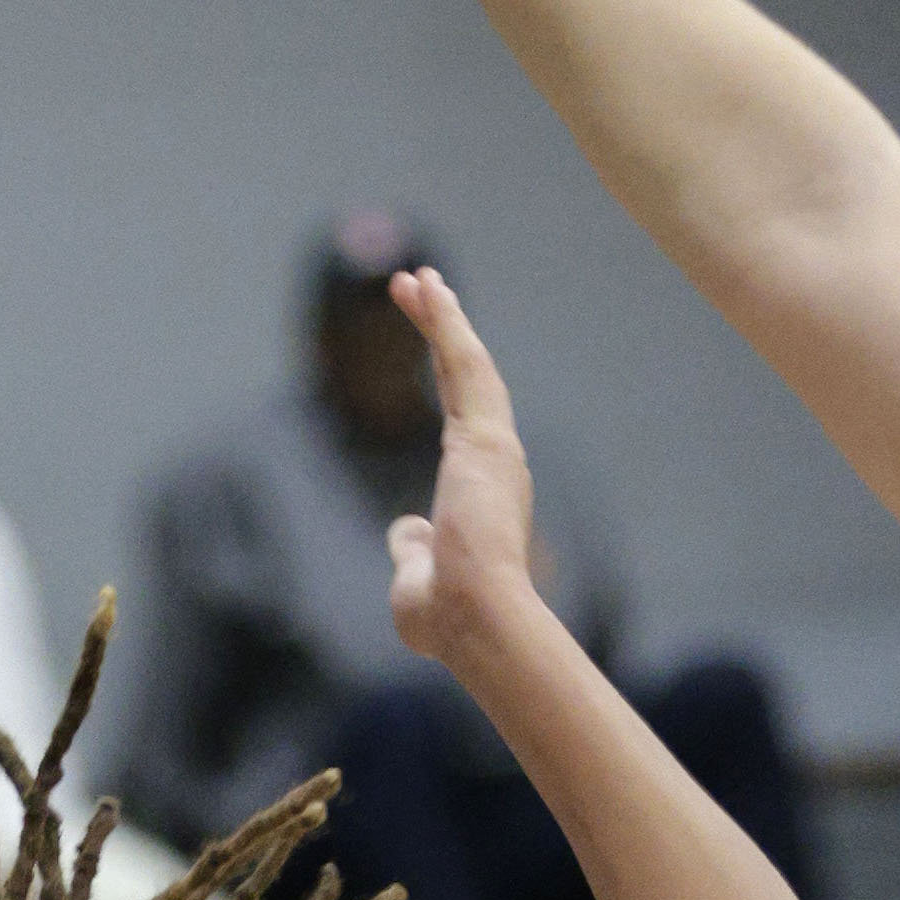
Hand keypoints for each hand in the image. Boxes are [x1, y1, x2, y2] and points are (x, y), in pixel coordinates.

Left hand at [381, 269, 546, 676]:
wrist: (478, 623)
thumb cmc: (449, 619)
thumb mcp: (415, 578)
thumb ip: (410, 547)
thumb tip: (402, 526)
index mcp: (483, 491)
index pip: (460, 415)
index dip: (444, 373)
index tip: (430, 344)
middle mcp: (497, 462)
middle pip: (466, 379)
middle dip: (443, 329)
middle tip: (419, 285)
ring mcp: (495, 447)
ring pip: (468, 364)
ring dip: (442, 317)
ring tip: (416, 276)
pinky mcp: (487, 438)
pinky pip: (465, 366)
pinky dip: (447, 325)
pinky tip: (429, 289)